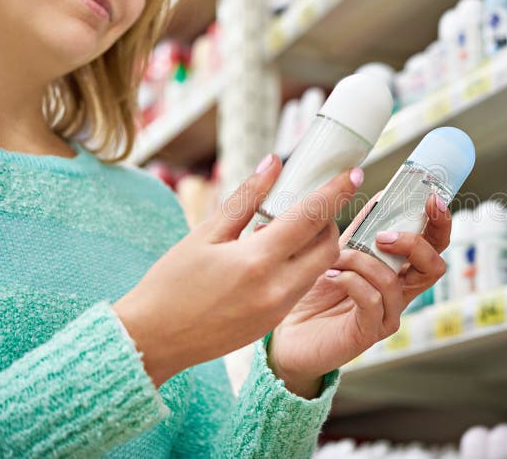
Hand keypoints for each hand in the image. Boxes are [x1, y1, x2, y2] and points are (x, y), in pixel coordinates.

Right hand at [113, 155, 361, 386]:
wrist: (153, 341)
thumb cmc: (171, 284)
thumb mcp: (204, 235)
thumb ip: (245, 198)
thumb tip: (272, 165)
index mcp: (256, 261)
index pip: (311, 218)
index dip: (336, 192)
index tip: (353, 173)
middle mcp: (276, 288)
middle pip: (328, 246)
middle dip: (330, 220)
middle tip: (312, 204)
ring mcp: (278, 310)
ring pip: (319, 268)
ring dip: (317, 244)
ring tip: (289, 228)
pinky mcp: (275, 322)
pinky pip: (302, 286)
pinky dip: (301, 265)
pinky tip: (275, 256)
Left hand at [268, 194, 450, 397]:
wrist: (288, 331)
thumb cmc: (316, 292)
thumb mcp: (340, 251)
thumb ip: (362, 229)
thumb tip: (382, 195)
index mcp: (399, 270)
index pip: (434, 245)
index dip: (440, 222)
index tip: (432, 199)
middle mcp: (400, 293)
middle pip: (433, 266)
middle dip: (414, 243)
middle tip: (384, 235)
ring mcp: (387, 314)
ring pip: (395, 281)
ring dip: (362, 261)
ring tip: (336, 258)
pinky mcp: (368, 331)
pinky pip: (372, 300)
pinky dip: (353, 281)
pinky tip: (334, 276)